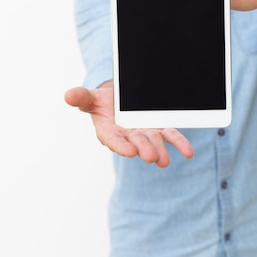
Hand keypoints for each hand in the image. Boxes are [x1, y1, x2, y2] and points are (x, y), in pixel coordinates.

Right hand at [64, 84, 193, 167]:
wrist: (120, 98)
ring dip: (160, 150)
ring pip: (154, 142)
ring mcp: (145, 133)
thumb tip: (67, 95)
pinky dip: (180, 144)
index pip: (114, 140)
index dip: (121, 146)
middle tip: (151, 156)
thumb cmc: (103, 101)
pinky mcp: (159, 128)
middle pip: (136, 143)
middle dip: (144, 149)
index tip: (129, 151)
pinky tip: (188, 153)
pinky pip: (171, 136)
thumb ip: (81, 97)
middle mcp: (128, 136)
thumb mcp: (90, 97)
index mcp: (109, 131)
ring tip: (165, 161)